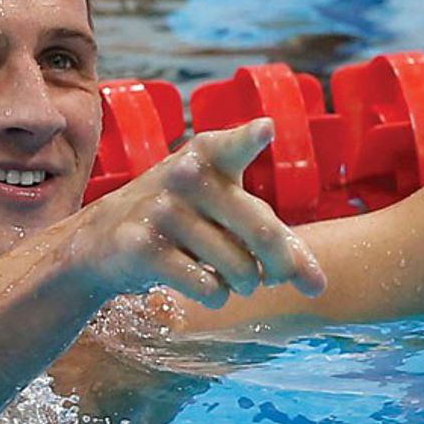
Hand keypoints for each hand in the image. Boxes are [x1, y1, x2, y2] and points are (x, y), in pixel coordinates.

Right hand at [76, 118, 326, 308]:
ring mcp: (161, 212)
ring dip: (243, 283)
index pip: (230, 146)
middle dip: (280, 265)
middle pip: (261, 231)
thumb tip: (319, 287)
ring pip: (239, 269)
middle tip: (273, 276)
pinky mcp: (142, 247)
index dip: (248, 139)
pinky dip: (215, 294)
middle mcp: (183, 177)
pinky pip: (207, 286)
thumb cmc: (184, 222)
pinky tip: (202, 285)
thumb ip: (279, 242)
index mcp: (208, 157)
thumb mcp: (227, 215)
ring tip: (231, 278)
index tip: (264, 129)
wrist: (105, 239)